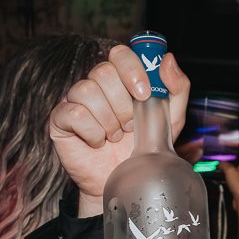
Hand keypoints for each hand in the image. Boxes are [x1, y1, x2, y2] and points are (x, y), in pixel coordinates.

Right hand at [47, 44, 191, 215]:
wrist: (125, 184)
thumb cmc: (145, 149)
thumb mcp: (171, 120)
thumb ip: (177, 88)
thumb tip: (167, 58)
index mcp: (122, 80)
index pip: (120, 54)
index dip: (132, 69)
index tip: (144, 94)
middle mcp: (97, 85)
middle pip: (103, 72)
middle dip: (122, 104)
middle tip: (130, 126)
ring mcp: (76, 100)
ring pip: (87, 91)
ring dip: (108, 120)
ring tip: (115, 136)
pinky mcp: (61, 119)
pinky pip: (74, 113)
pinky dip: (92, 132)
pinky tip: (98, 142)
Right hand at [219, 143, 238, 235]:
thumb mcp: (230, 172)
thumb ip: (224, 164)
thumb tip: (220, 162)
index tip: (233, 141)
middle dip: (234, 153)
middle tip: (225, 151)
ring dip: (231, 163)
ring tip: (222, 161)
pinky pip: (236, 174)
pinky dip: (230, 172)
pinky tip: (223, 173)